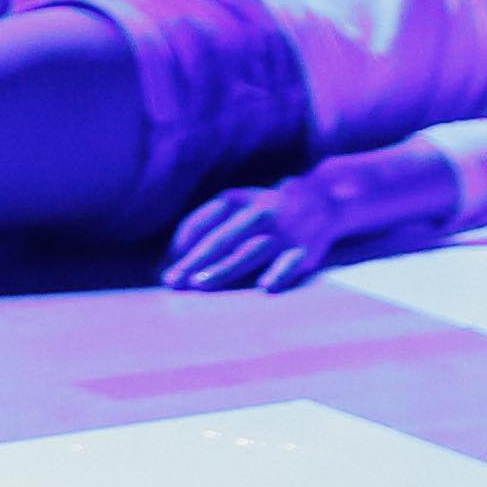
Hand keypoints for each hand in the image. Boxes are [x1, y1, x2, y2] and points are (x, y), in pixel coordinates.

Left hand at [160, 176, 356, 293]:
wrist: (322, 198)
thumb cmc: (267, 206)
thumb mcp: (238, 202)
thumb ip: (208, 220)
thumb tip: (174, 249)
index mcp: (237, 202)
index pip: (203, 223)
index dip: (183, 245)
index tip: (164, 267)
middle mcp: (257, 215)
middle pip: (221, 240)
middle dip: (195, 261)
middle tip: (173, 281)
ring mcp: (281, 232)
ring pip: (249, 252)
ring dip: (225, 268)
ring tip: (202, 285)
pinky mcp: (304, 250)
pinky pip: (290, 263)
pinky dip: (279, 274)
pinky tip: (265, 288)